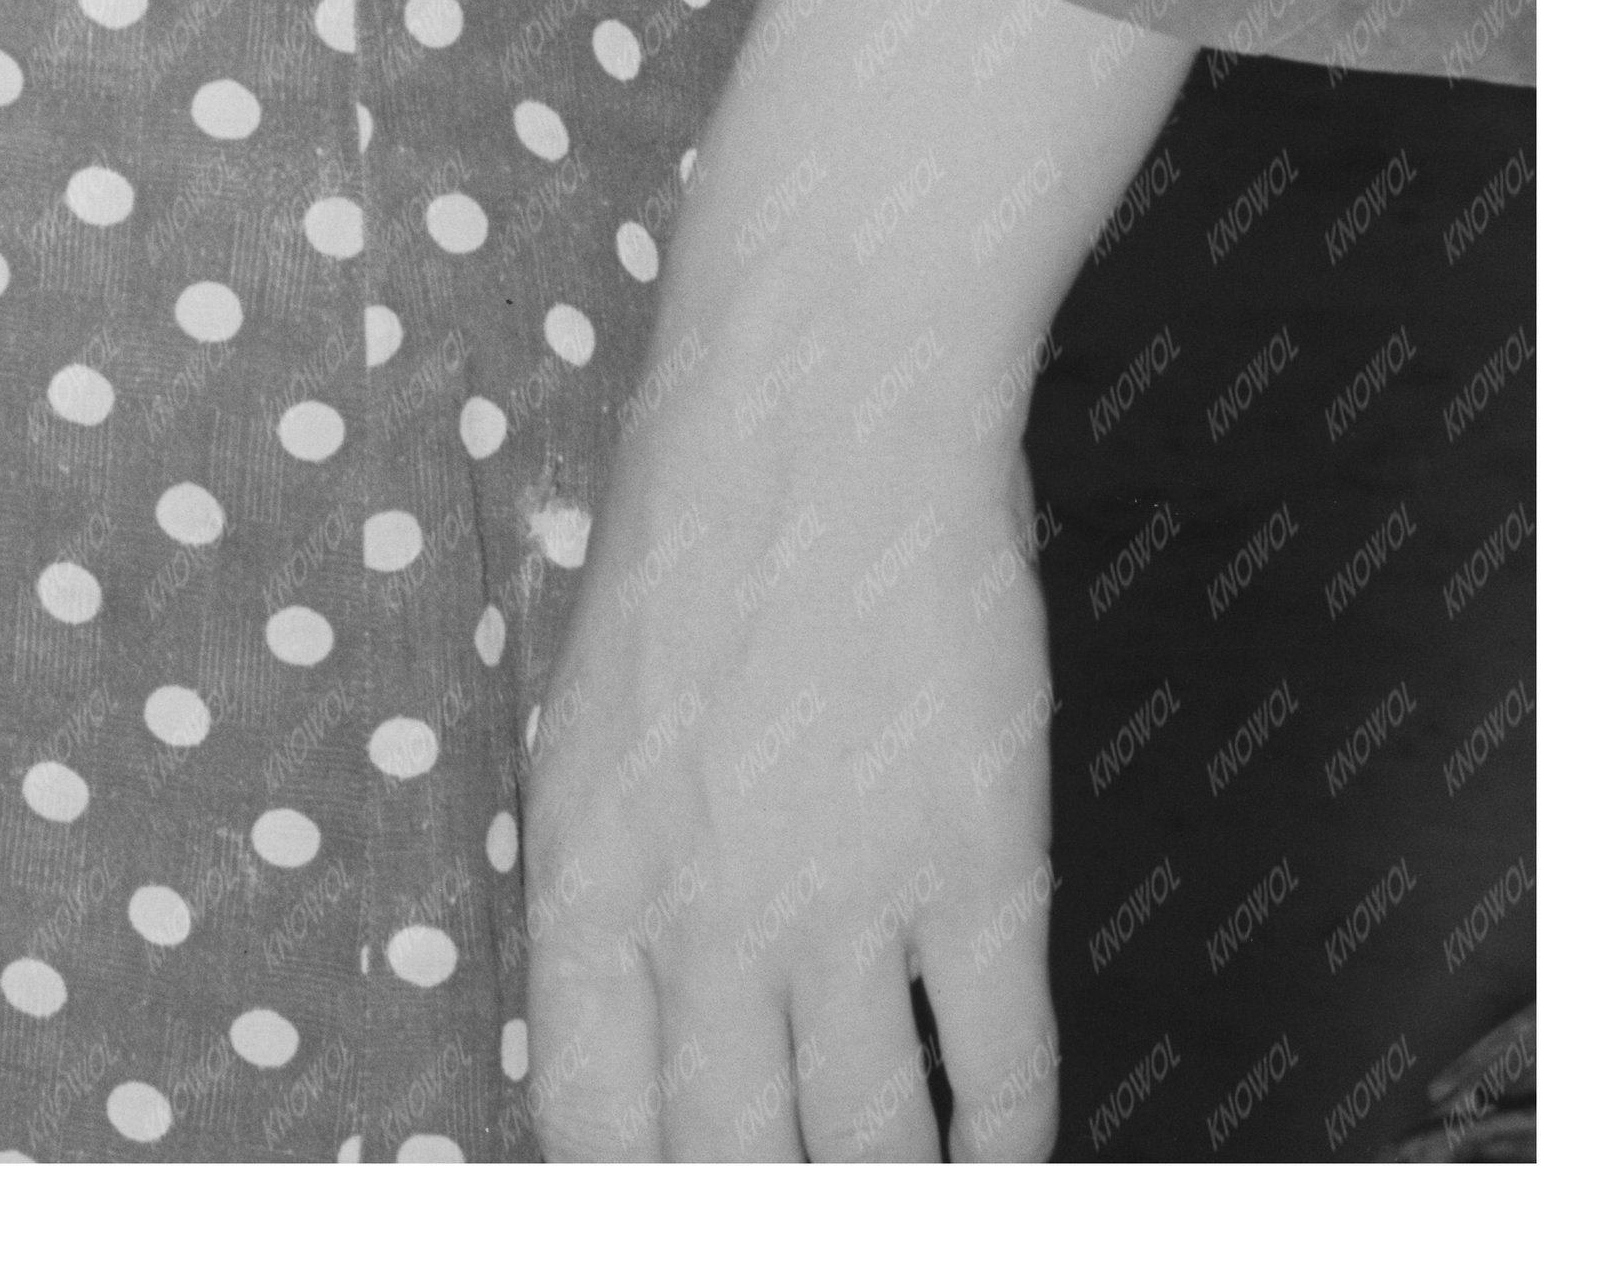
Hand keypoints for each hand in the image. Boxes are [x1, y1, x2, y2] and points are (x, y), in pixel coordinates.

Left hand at [528, 370, 1055, 1160]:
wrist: (822, 398)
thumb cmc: (699, 527)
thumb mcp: (602, 711)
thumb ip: (624, 874)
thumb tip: (656, 1029)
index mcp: (587, 868)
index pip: (592, 1126)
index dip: (640, 1204)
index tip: (683, 1215)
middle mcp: (702, 910)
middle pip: (734, 1167)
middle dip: (773, 1218)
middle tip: (805, 1214)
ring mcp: (844, 895)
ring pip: (873, 1146)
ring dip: (898, 1199)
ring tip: (912, 1208)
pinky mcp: (978, 862)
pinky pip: (999, 1063)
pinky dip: (1010, 1138)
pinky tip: (1009, 1164)